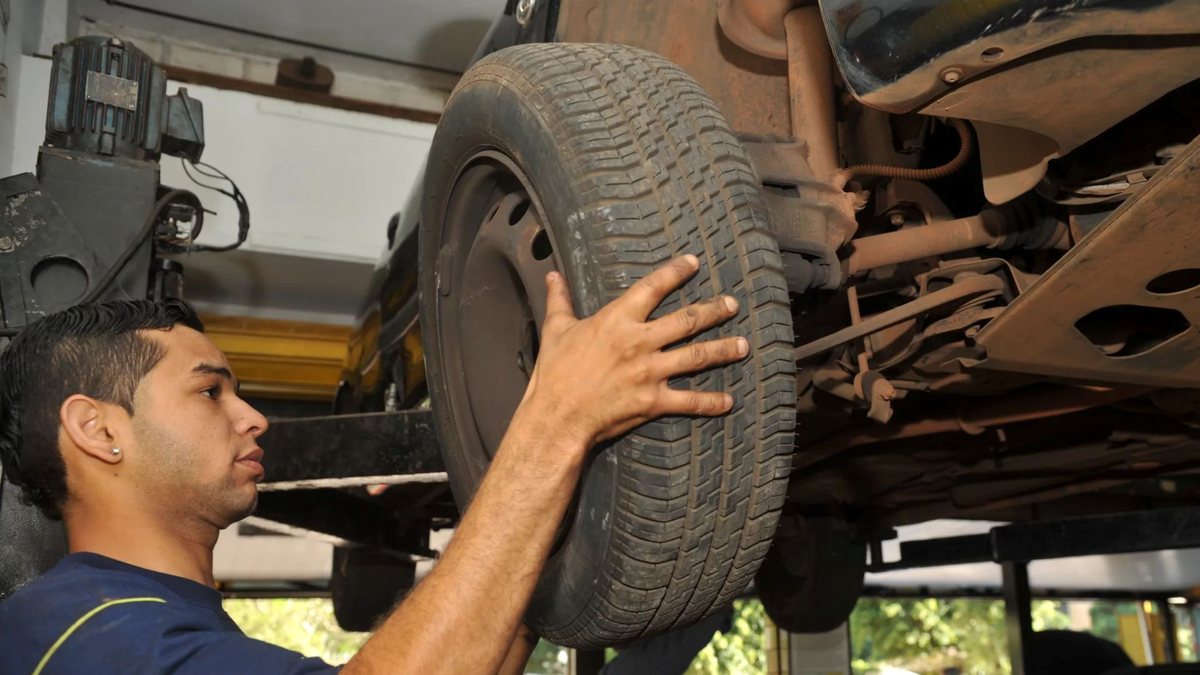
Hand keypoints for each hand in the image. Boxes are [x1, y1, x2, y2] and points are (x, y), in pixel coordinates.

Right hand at [517, 254, 747, 447]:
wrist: (557, 416)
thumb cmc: (554, 373)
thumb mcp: (555, 331)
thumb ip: (559, 301)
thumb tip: (552, 276)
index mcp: (617, 320)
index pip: (652, 287)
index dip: (675, 272)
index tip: (693, 263)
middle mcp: (640, 341)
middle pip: (687, 320)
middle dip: (714, 310)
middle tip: (732, 304)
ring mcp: (650, 372)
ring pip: (697, 356)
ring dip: (723, 349)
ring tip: (743, 345)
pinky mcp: (653, 401)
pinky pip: (689, 401)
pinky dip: (711, 402)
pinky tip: (728, 401)